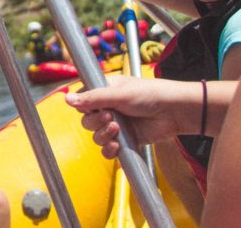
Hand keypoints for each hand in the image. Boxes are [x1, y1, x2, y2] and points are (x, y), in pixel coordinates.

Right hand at [65, 76, 191, 158]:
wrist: (175, 112)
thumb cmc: (150, 94)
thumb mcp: (119, 93)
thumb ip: (92, 98)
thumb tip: (66, 99)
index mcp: (104, 91)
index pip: (82, 100)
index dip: (82, 106)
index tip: (89, 107)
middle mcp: (108, 108)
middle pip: (86, 121)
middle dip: (95, 122)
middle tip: (110, 116)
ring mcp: (116, 125)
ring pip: (96, 136)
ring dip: (103, 135)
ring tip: (118, 129)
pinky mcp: (125, 140)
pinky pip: (108, 149)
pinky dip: (110, 149)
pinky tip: (118, 144)